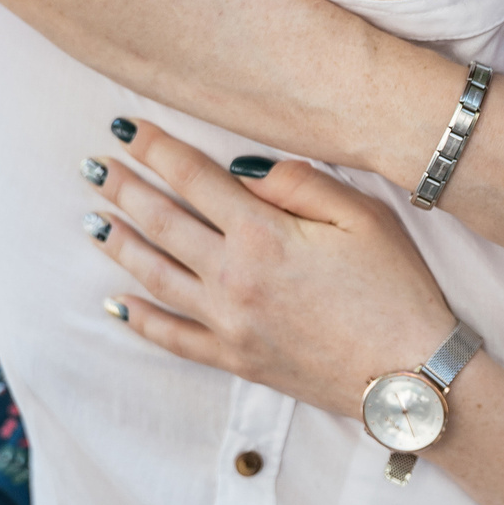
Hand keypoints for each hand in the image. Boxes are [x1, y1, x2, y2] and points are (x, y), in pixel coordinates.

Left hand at [88, 118, 451, 414]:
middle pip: (162, 222)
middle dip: (124, 188)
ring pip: (155, 275)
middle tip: (93, 165)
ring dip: (119, 244)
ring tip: (93, 219)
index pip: (193, 178)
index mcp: (263, 234)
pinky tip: (115, 302)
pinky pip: (171, 337)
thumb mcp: (364, 216)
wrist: (409, 376)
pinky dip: (139, 319)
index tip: (124, 128)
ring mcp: (228, 322)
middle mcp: (232, 277)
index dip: (154, 148)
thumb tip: (245, 169)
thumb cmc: (397, 289)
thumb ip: (301, 183)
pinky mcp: (234, 359)